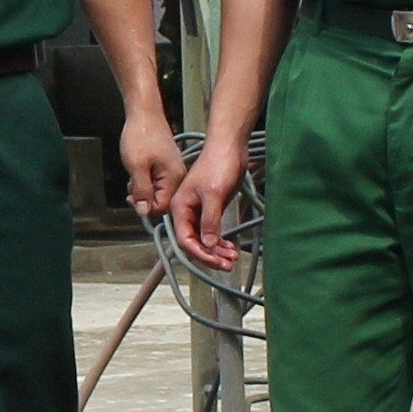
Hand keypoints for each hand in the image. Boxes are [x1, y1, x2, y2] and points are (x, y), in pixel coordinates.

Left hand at [114, 106, 182, 221]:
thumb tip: (144, 211)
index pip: (162, 207)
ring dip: (142, 189)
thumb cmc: (141, 134)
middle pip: (161, 201)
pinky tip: (137, 172)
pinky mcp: (166, 164)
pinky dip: (145, 180)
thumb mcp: (136, 167)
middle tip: (131, 188)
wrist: (143, 113)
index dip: (145, 206)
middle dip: (143, 198)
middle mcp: (178, 175)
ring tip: (133, 177)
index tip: (133, 199)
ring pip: (157, 191)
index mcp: (174, 177)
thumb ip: (141, 192)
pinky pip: (156, 181)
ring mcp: (173, 169)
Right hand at [169, 140, 249, 270]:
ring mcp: (199, 211)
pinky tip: (231, 247)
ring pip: (205, 239)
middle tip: (228, 264)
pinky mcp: (212, 209)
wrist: (230, 147)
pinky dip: (222, 241)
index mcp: (180, 207)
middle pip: (194, 243)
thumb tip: (209, 244)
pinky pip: (213, 231)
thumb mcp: (213, 194)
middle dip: (210, 256)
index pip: (185, 239)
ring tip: (233, 257)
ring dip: (218, 251)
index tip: (216, 261)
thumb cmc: (218, 163)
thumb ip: (210, 220)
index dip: (200, 254)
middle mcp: (186, 211)